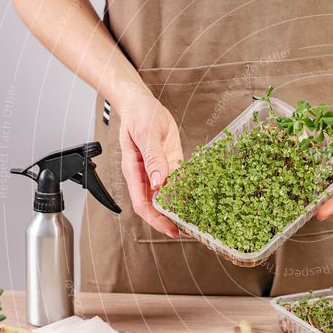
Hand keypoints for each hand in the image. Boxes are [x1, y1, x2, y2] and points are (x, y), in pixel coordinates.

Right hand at [118, 96, 183, 237]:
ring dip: (179, 207)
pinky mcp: (170, 162)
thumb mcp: (147, 134)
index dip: (155, 220)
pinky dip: (187, 191)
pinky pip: (179, 181)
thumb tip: (158, 182)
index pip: (142, 203)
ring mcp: (158, 170)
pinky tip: (198, 198)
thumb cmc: (139, 115)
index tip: (169, 229)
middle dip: (169, 220)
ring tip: (195, 219)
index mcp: (134, 170)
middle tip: (186, 230)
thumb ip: (153, 158)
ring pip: (168, 196)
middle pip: (155, 205)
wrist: (142, 102)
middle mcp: (146, 174)